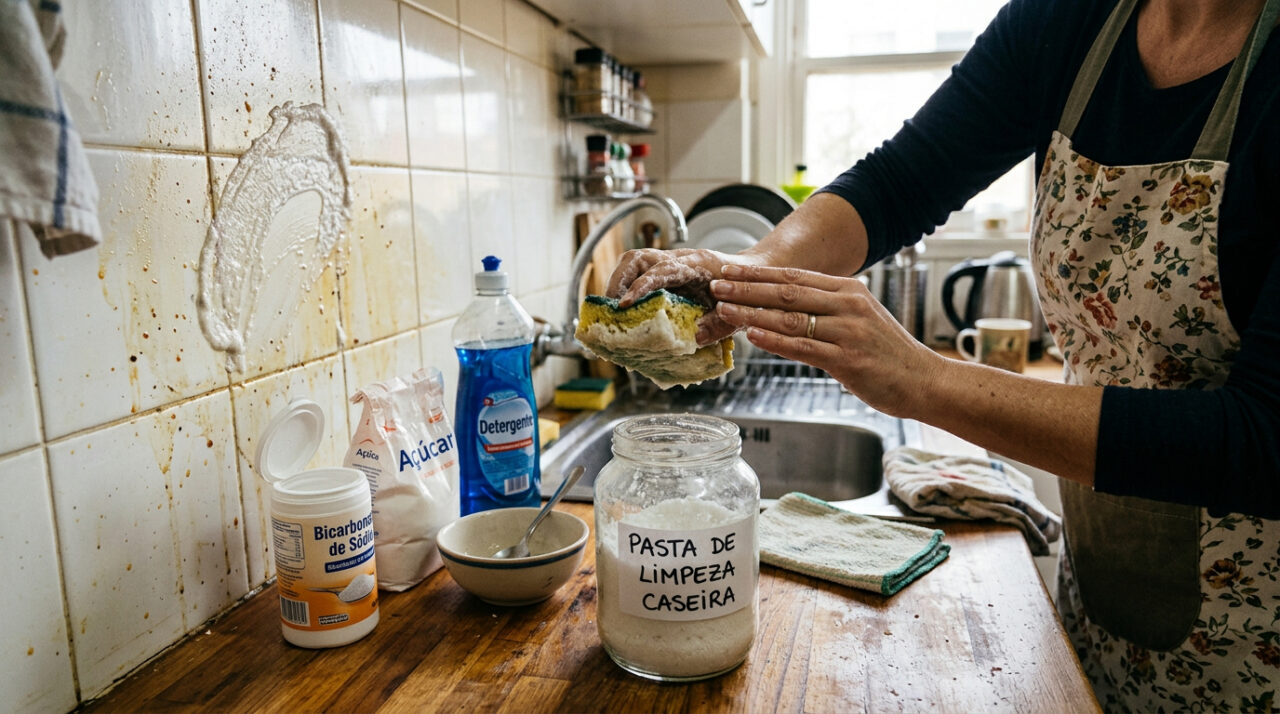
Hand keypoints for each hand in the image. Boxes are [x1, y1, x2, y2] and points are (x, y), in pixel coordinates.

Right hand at [606, 248, 762, 345]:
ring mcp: (670, 262)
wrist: (752, 275)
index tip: (624, 304)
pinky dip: (626, 286)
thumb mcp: (735, 313)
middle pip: (638, 258)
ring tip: (613, 310)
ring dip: (618, 282)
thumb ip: (717, 326)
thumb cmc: (744, 293)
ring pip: (634, 261)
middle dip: (618, 281)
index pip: (661, 270)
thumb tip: (693, 338)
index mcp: (697, 265)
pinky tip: (624, 308)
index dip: (640, 286)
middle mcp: (679, 258)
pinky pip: (638, 271)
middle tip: (610, 309)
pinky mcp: (665, 270)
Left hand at [710, 264, 944, 417]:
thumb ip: (829, 307)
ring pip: (791, 318)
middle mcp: (848, 305)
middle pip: (787, 292)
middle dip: (747, 288)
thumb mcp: (860, 318)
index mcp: (849, 290)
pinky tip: (752, 335)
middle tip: (716, 285)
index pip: (795, 277)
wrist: (923, 380)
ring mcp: (848, 332)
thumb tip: (789, 302)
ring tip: (725, 309)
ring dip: (753, 313)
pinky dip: (774, 340)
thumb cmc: (888, 353)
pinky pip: (803, 347)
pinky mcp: (848, 360)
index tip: (730, 271)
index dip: (758, 275)